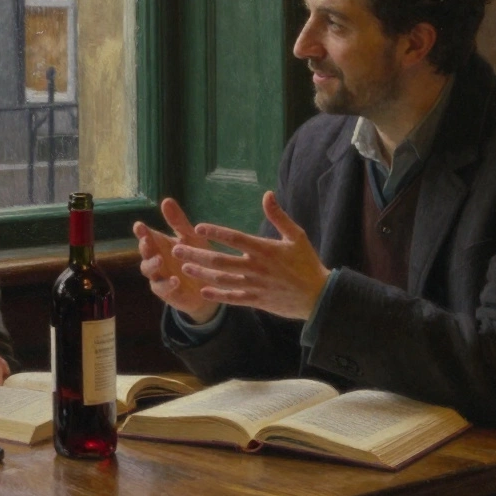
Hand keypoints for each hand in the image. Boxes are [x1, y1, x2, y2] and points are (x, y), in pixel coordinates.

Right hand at [133, 198, 220, 322]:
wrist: (210, 286)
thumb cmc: (197, 258)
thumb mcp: (191, 238)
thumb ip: (178, 222)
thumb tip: (166, 200)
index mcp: (160, 245)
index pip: (147, 236)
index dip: (142, 232)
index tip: (139, 225)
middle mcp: (156, 260)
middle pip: (145, 253)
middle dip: (144, 246)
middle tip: (146, 240)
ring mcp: (159, 276)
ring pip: (149, 270)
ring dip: (152, 265)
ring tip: (160, 260)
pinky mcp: (167, 293)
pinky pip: (163, 289)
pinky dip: (167, 284)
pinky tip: (175, 280)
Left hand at [173, 191, 329, 320]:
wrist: (318, 296)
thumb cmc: (307, 263)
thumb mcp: (296, 236)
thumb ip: (278, 216)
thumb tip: (267, 194)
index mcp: (264, 249)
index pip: (235, 238)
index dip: (216, 232)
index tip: (198, 227)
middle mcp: (256, 267)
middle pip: (220, 260)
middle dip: (196, 253)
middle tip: (176, 249)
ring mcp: (255, 285)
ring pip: (222, 279)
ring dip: (201, 272)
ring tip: (184, 266)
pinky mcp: (256, 300)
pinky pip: (232, 298)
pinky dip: (217, 295)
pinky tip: (202, 290)